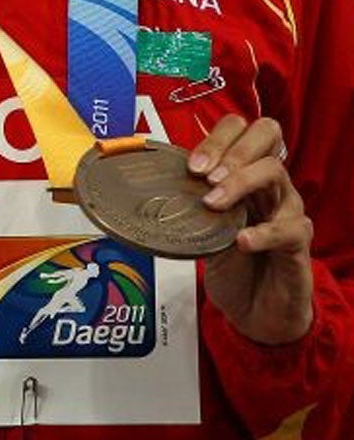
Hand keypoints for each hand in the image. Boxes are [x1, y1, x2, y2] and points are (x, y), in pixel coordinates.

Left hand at [193, 114, 313, 344]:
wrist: (256, 310)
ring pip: (274, 172)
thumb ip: (184, 204)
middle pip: (266, 133)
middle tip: (205, 176)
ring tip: (213, 204)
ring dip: (239, 183)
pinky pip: (290, 226)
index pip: (241, 129)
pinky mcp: (298, 241)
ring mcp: (286, 209)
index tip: (192, 164)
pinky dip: (263, 232)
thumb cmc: (232, 265)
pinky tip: (241, 240)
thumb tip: (141, 184)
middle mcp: (268, 184)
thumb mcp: (200, 229)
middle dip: (231, 149)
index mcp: (244, 174)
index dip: (217, 138)